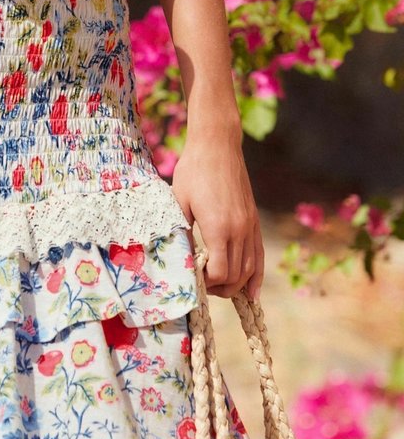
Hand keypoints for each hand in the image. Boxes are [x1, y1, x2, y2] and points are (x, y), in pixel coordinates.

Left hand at [171, 130, 264, 300]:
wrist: (217, 145)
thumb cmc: (193, 170)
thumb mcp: (178, 201)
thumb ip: (181, 232)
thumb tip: (179, 259)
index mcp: (218, 227)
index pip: (220, 272)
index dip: (207, 283)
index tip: (193, 279)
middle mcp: (239, 229)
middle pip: (236, 276)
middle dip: (219, 288)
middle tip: (202, 286)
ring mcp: (249, 225)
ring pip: (250, 268)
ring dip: (235, 285)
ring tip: (219, 288)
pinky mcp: (253, 220)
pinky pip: (259, 254)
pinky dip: (257, 276)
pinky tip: (252, 292)